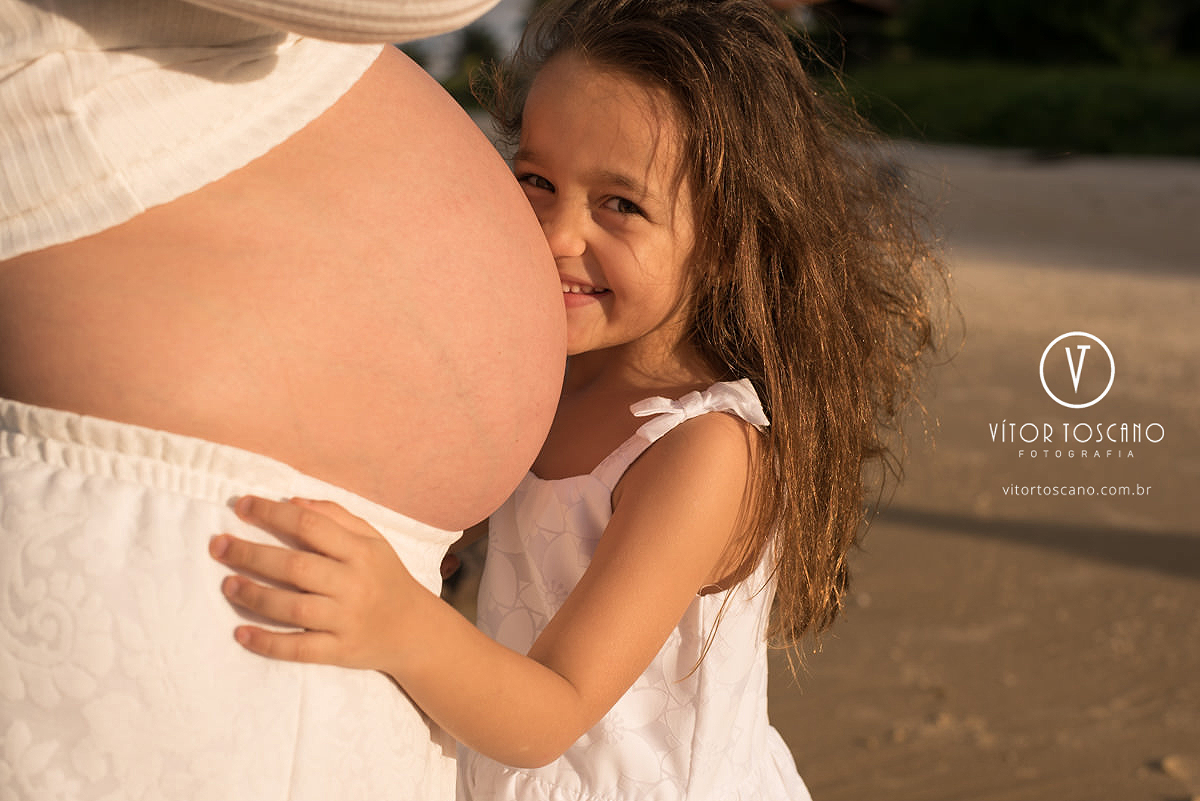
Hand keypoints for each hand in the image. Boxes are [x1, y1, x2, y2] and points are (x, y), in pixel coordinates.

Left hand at [210, 496, 418, 671]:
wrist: (414, 630)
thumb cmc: (386, 577)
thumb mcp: (372, 540)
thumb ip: (336, 517)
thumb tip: (291, 500)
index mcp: (361, 552)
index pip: (311, 525)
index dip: (274, 513)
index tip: (243, 506)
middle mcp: (353, 584)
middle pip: (296, 567)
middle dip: (252, 555)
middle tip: (218, 546)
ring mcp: (346, 620)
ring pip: (293, 609)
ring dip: (255, 596)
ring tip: (227, 584)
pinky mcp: (339, 651)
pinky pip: (299, 648)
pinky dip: (268, 643)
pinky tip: (240, 633)